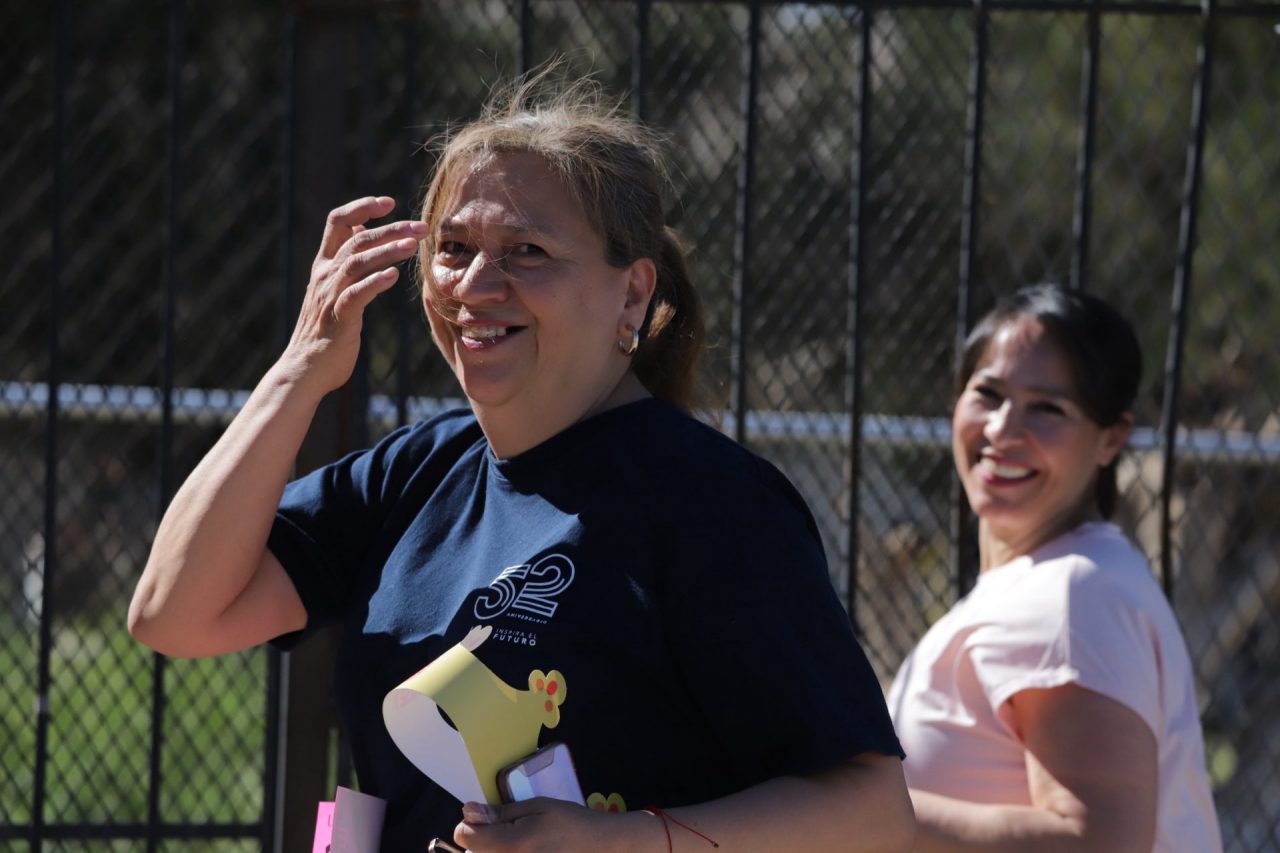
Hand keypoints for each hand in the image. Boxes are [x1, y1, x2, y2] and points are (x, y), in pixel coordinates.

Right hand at [283, 196, 425, 391]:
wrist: (305, 369)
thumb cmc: (326, 329)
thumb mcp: (334, 288)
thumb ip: (346, 260)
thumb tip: (360, 230)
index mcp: (324, 265)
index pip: (337, 222)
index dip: (361, 207)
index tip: (389, 202)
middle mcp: (325, 275)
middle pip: (356, 239)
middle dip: (390, 228)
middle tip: (421, 226)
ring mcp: (329, 295)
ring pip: (357, 262)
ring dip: (387, 251)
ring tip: (413, 245)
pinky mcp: (338, 318)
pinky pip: (355, 295)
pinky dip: (374, 283)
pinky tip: (393, 276)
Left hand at [455, 798, 655, 852]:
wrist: (599, 846)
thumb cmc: (570, 822)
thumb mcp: (536, 807)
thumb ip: (500, 813)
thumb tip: (467, 811)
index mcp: (511, 845)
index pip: (465, 837)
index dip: (472, 824)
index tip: (488, 819)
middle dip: (485, 840)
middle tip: (512, 832)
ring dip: (496, 850)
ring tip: (523, 843)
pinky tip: (529, 849)